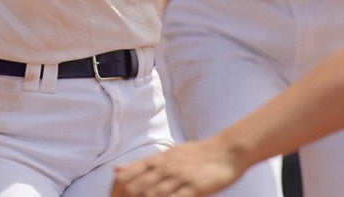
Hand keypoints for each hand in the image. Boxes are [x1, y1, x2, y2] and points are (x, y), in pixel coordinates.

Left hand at [111, 137, 243, 196]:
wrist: (227, 151)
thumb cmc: (197, 154)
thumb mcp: (167, 155)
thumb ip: (143, 164)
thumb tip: (117, 170)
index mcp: (158, 160)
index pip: (130, 173)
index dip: (119, 188)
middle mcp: (166, 167)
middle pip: (138, 186)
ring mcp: (180, 177)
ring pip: (154, 193)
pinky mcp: (196, 187)